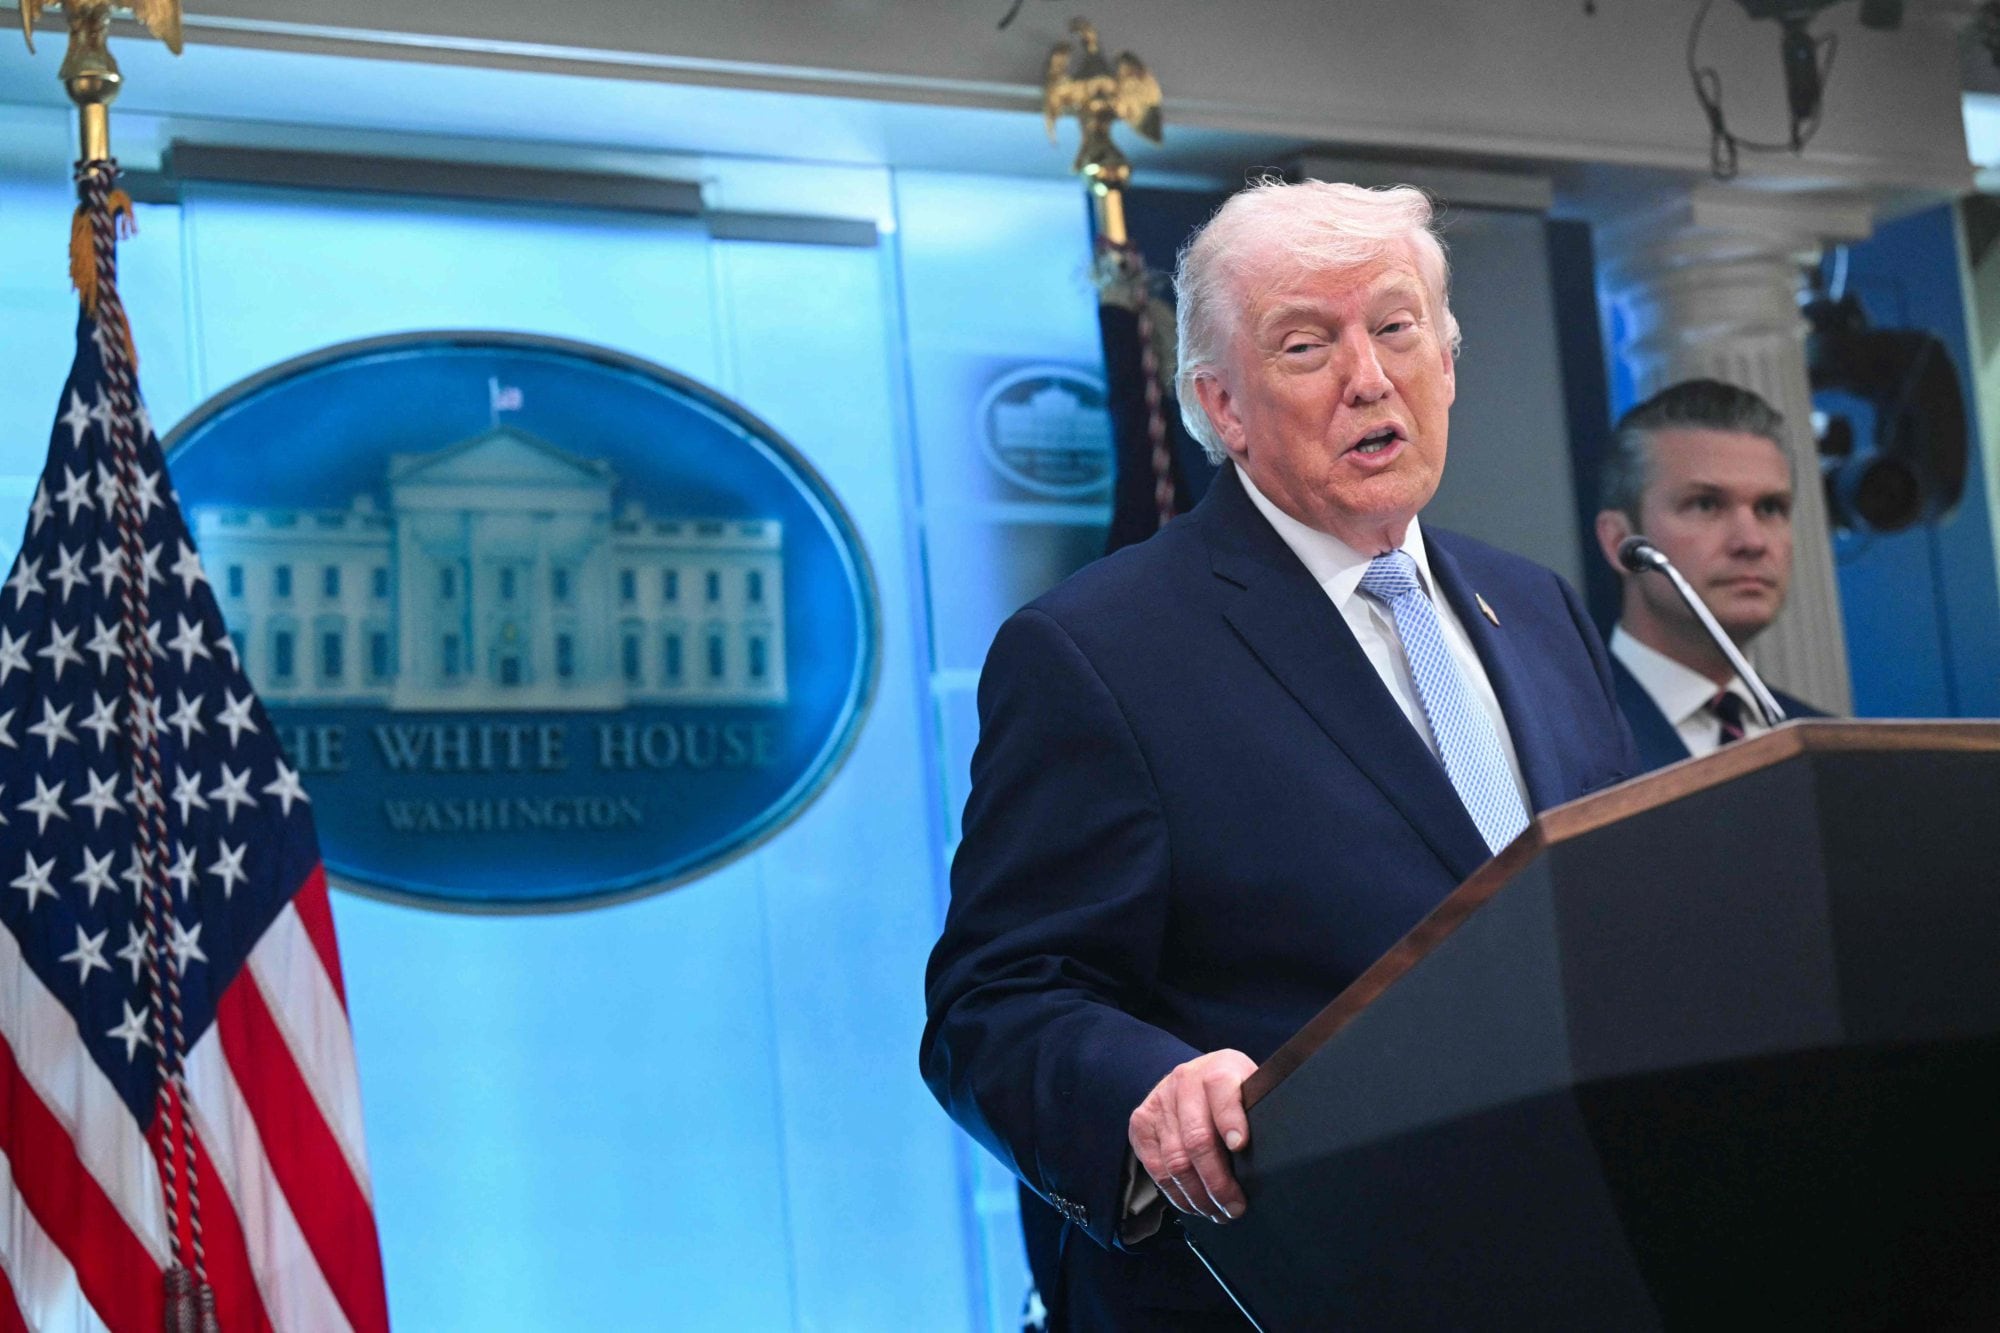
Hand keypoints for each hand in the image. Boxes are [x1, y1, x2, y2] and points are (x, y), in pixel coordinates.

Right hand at [1127, 1049, 1255, 1223]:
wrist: (1193, 1076)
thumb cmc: (1231, 1092)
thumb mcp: (1250, 1089)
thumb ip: (1258, 1113)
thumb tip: (1280, 1153)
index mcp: (1218, 1068)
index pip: (1222, 1091)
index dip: (1230, 1120)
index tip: (1240, 1146)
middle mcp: (1185, 1081)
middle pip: (1197, 1139)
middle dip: (1217, 1181)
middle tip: (1234, 1206)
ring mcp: (1159, 1102)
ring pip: (1175, 1161)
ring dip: (1198, 1196)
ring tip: (1217, 1212)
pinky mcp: (1141, 1123)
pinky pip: (1156, 1169)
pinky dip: (1176, 1194)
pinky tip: (1194, 1204)